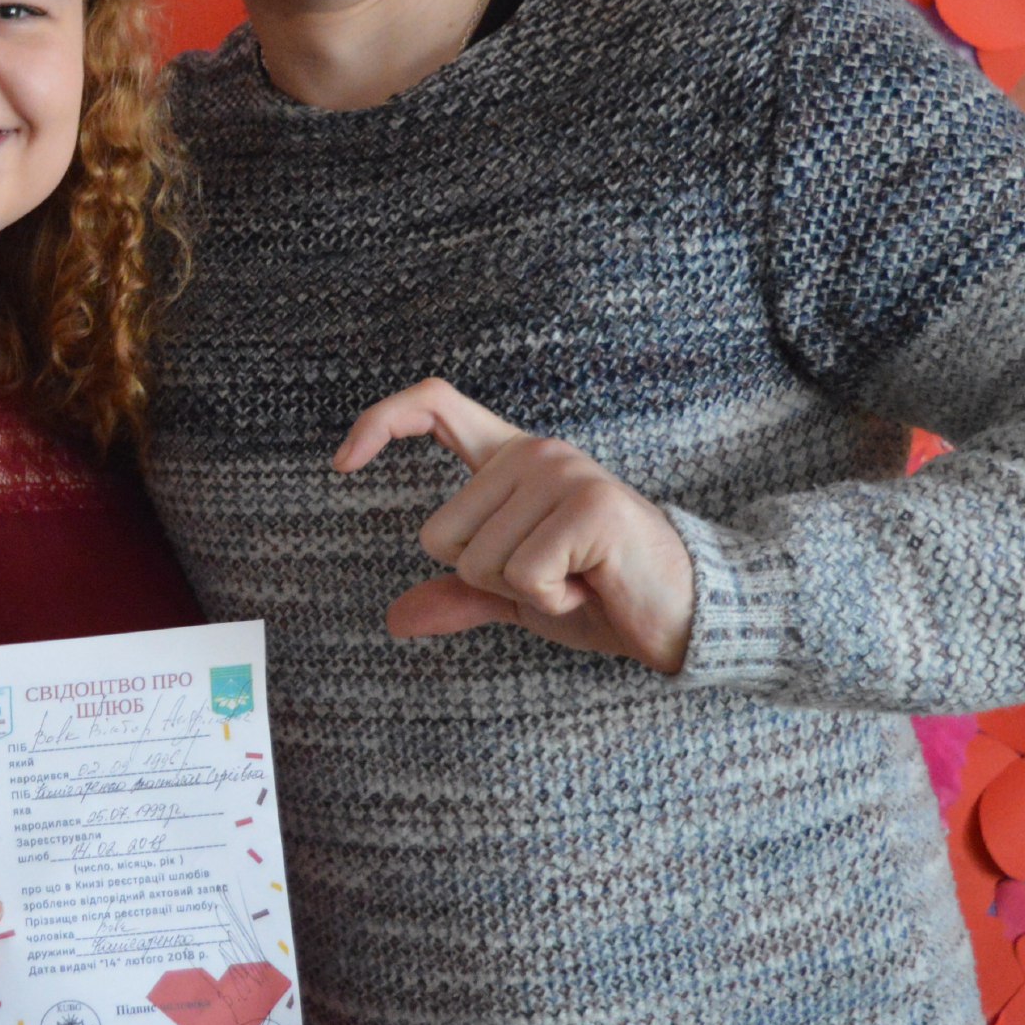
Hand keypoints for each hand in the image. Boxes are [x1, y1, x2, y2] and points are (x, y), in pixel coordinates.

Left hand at [333, 379, 695, 673]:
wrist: (683, 615)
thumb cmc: (602, 595)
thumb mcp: (518, 597)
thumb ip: (460, 596)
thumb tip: (395, 618)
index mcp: (511, 460)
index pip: (433, 406)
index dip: (378, 421)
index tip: (341, 465)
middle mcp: (534, 453)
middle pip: (439, 534)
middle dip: (485, 580)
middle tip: (550, 577)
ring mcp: (563, 473)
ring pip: (477, 561)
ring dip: (523, 594)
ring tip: (577, 580)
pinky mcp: (589, 506)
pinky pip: (523, 577)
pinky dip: (551, 603)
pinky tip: (591, 589)